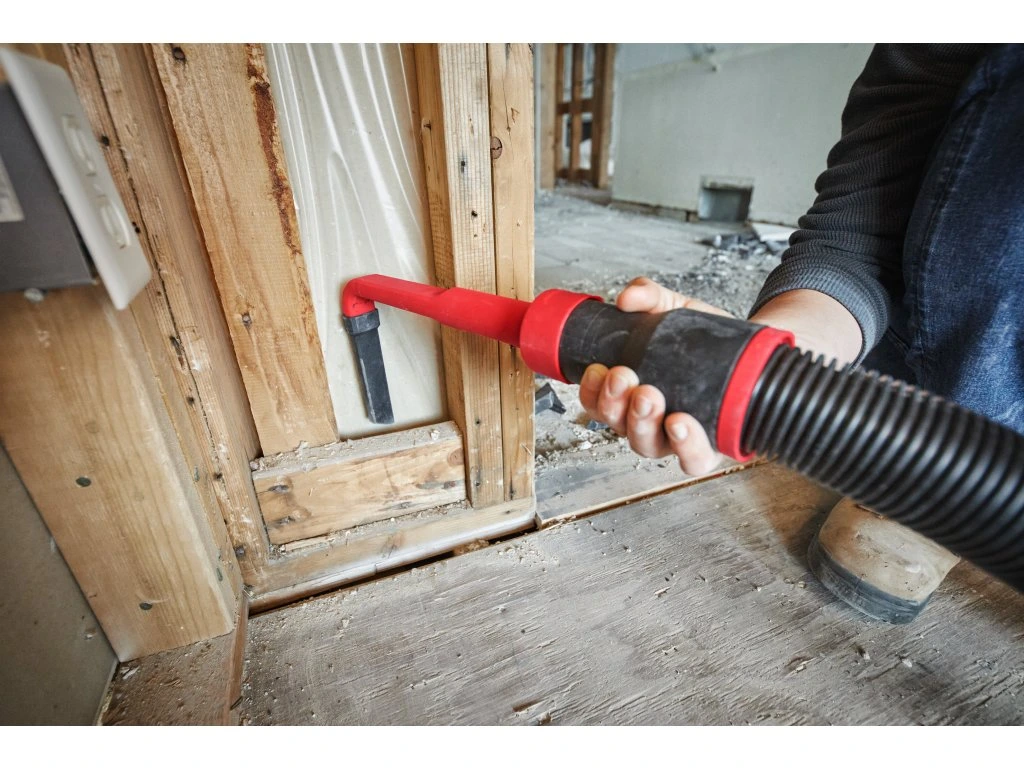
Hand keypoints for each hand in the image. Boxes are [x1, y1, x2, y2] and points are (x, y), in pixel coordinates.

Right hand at [579, 277, 730, 475]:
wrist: (753, 351)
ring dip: (641, 423)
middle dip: (615, 404)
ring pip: (647, 446)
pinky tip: (679, 423)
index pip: (598, 405)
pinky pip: (693, 460)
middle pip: (618, 427)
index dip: (592, 393)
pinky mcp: (711, 448)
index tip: (598, 370)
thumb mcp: (673, 308)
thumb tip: (627, 297)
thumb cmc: (704, 339)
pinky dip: (684, 447)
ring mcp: (677, 439)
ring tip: (648, 395)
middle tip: (624, 377)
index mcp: (630, 395)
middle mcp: (649, 422)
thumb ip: (648, 296)